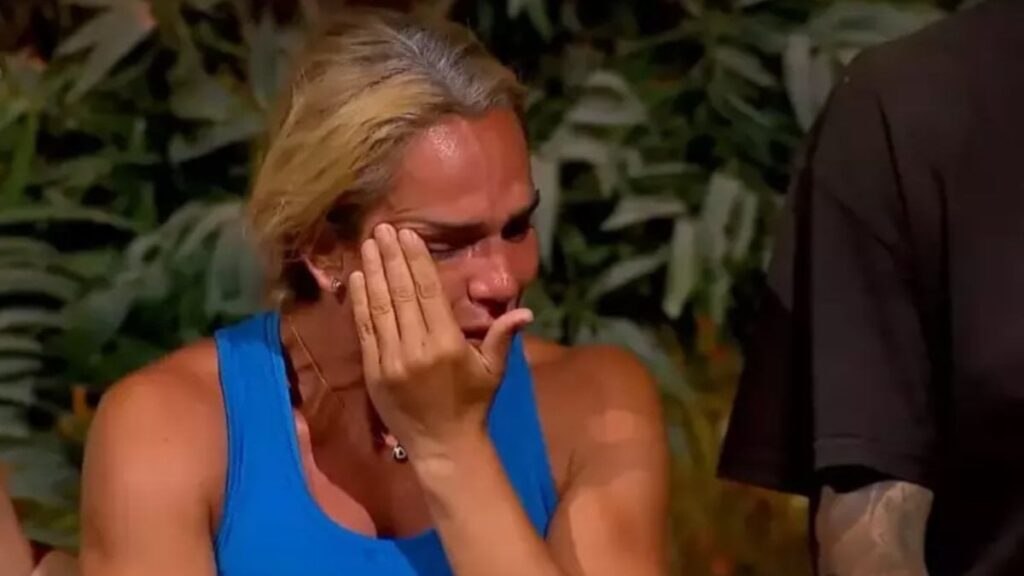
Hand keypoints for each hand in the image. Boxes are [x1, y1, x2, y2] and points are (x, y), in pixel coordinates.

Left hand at [349, 224, 532, 459]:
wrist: (443, 446)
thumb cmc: (472, 404)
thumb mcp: (494, 371)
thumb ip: (502, 336)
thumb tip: (526, 311)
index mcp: (448, 344)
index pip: (428, 292)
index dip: (416, 260)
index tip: (407, 235)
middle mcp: (417, 348)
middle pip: (401, 293)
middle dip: (391, 258)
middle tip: (382, 228)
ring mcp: (391, 360)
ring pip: (380, 307)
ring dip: (372, 272)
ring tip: (367, 244)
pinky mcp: (373, 372)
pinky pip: (365, 330)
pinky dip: (360, 302)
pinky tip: (357, 279)